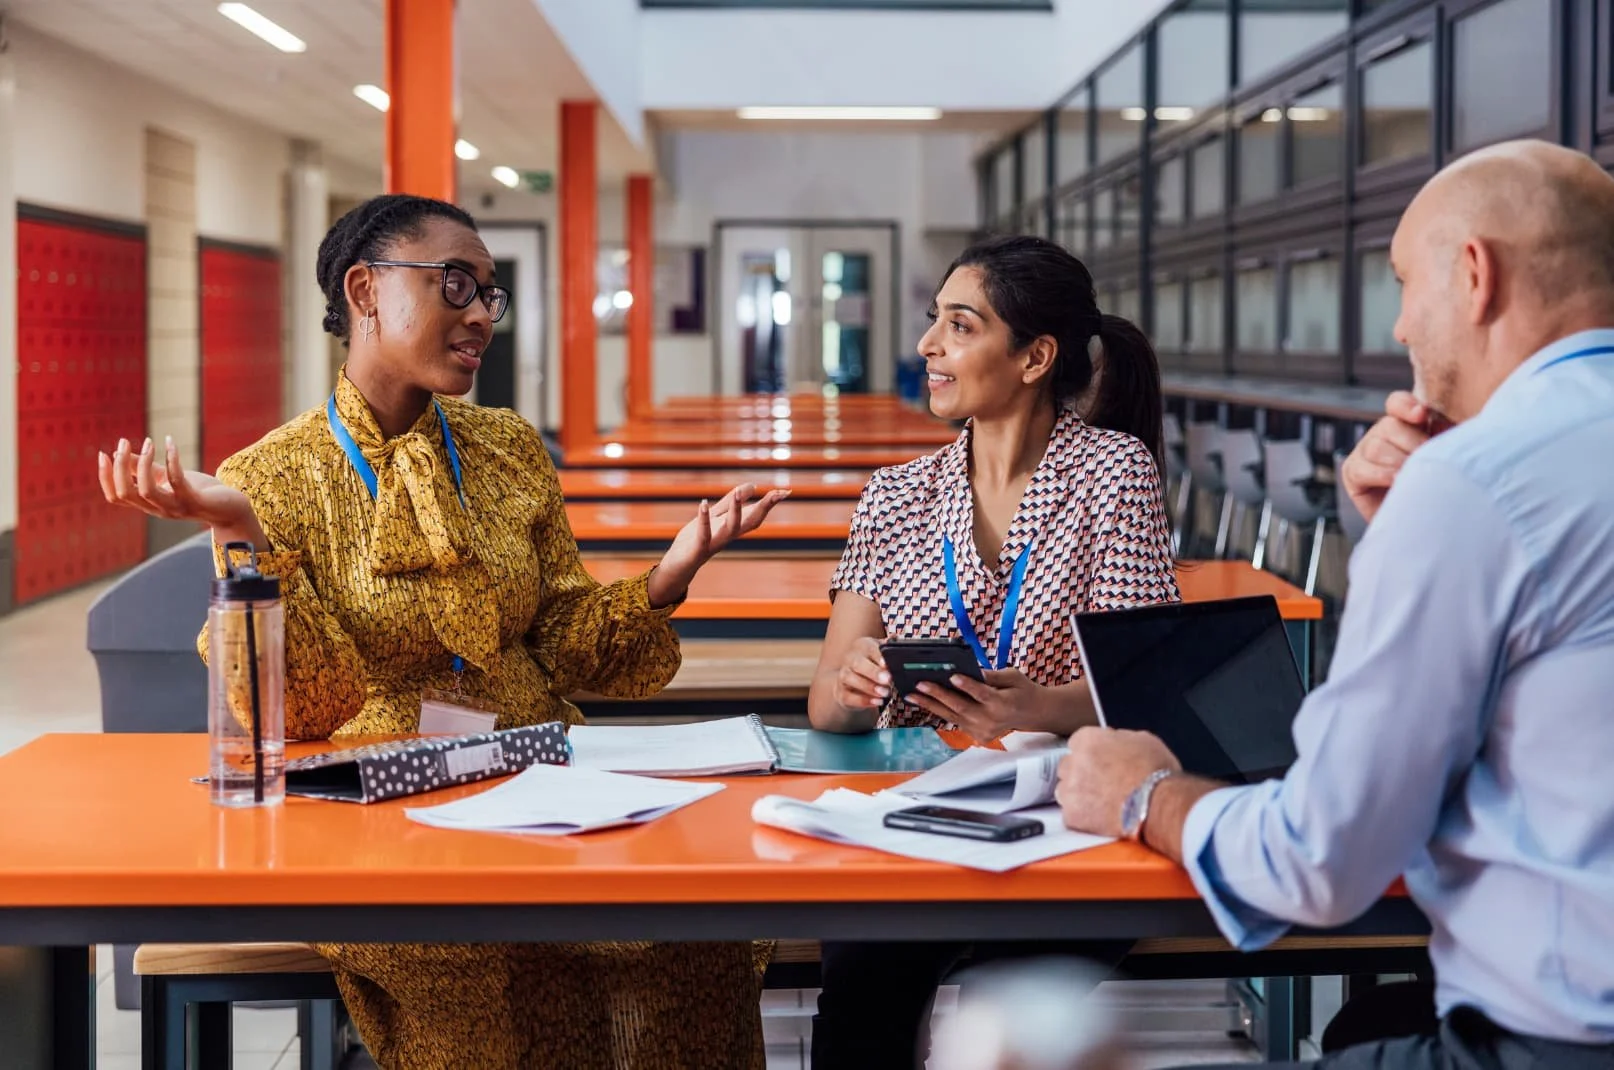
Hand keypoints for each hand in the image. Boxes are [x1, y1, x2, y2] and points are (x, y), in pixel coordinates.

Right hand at [98, 436, 267, 546]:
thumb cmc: (199, 491)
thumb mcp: (167, 477)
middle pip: (126, 493)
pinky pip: (177, 481)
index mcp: (149, 504)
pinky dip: (172, 460)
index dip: (105, 477)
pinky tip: (170, 442)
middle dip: (119, 467)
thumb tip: (121, 453)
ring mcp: (175, 507)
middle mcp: (158, 509)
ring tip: (148, 442)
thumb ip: (145, 468)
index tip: (104, 454)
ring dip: (143, 463)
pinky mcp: (194, 501)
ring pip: (146, 491)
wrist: (232, 509)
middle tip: (123, 442)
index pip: (116, 497)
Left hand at [648, 484, 789, 606]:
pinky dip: (704, 520)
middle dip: (764, 508)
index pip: (756, 514)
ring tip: (739, 493)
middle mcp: (728, 536)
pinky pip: (703, 534)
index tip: (786, 492)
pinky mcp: (698, 549)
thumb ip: (731, 501)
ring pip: (731, 528)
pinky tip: (703, 503)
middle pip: (751, 522)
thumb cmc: (696, 540)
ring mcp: (714, 543)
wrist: (678, 564)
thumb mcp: (715, 516)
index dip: (770, 504)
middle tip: (776, 494)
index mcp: (733, 527)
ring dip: (736, 511)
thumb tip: (753, 485)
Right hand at [834, 636, 890, 710]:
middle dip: (873, 672)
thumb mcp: (881, 653)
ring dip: (869, 687)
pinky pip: (849, 696)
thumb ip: (889, 648)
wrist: (851, 680)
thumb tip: (896, 640)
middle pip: (858, 663)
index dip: (878, 655)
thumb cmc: (872, 664)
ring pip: (851, 679)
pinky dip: (863, 701)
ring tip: (885, 693)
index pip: (869, 648)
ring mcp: (843, 676)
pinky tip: (877, 702)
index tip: (886, 664)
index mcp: (862, 646)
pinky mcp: (841, 692)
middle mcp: (849, 659)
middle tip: (888, 679)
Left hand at [908, 668, 1057, 743]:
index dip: (967, 686)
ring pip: (953, 716)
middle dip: (939, 695)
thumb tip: (969, 669)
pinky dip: (939, 711)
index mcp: (1003, 704)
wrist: (1032, 714)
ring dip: (931, 705)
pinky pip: (955, 721)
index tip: (952, 676)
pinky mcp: (977, 736)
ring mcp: (983, 731)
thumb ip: (992, 675)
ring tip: (912, 695)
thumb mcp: (1012, 676)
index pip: (982, 694)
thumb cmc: (1021, 690)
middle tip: (919, 684)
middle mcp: (992, 721)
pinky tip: (924, 701)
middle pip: (962, 707)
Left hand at [1056, 726, 1180, 837]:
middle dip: (1081, 774)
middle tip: (1101, 784)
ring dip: (1078, 796)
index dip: (1090, 754)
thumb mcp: (1142, 740)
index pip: (1077, 743)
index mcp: (1088, 740)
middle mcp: (1073, 762)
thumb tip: (1114, 741)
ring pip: (1064, 791)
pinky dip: (1083, 818)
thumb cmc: (1155, 774)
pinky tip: (1101, 817)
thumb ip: (1119, 738)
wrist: (1157, 805)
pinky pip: (1071, 815)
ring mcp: (1070, 790)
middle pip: (1067, 767)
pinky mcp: (1072, 816)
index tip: (1098, 762)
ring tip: (1101, 803)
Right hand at [1340, 391, 1440, 524]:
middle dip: (1411, 443)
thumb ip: (1447, 438)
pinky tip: (1396, 481)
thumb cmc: (1439, 487)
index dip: (1405, 405)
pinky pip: (1362, 468)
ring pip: (1376, 446)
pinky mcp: (1352, 472)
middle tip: (1426, 459)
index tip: (1421, 414)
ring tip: (1411, 474)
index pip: (1398, 404)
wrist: (1423, 521)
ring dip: (1397, 461)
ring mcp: (1365, 451)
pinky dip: (1381, 474)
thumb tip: (1444, 425)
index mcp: (1408, 424)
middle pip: (1389, 425)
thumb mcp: (1447, 457)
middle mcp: (1384, 434)